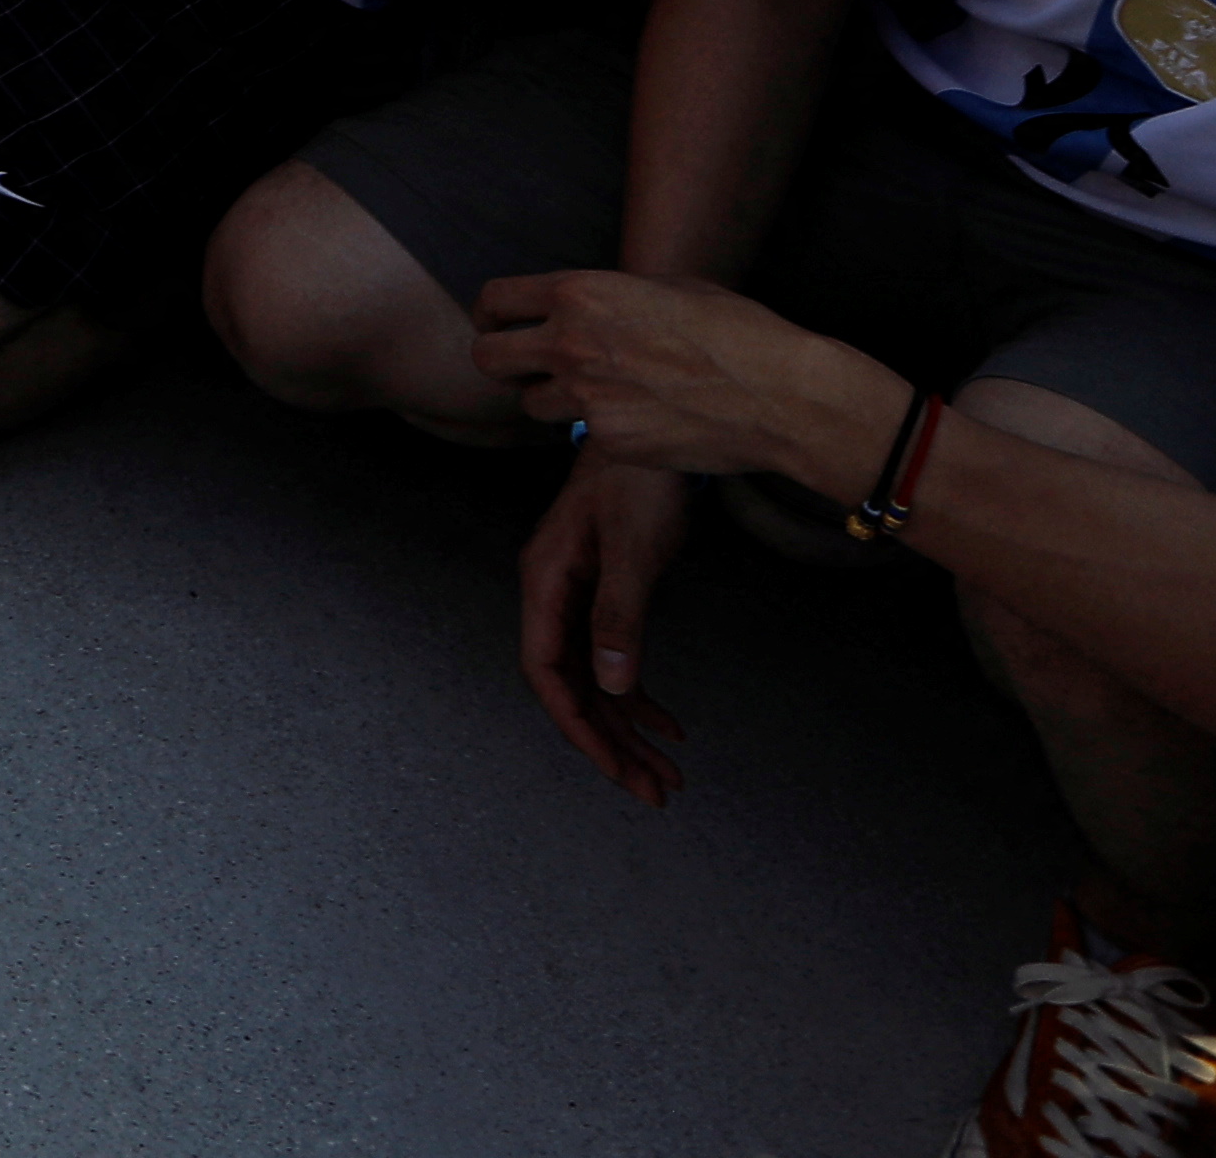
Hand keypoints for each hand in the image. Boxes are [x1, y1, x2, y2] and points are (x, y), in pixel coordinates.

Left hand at [466, 266, 906, 502]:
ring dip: (555, 399)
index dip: (492, 315)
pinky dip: (600, 429)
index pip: (495, 300)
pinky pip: (582, 434)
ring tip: (602, 392)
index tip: (500, 325)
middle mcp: (570, 344)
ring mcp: (585, 398)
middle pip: (488, 358)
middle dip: (505, 361)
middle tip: (529, 367)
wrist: (779, 395)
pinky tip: (641, 417)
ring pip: (533, 403)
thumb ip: (608, 295)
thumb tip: (581, 304)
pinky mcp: (607, 442)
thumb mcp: (666, 287)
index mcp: (580, 293)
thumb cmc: (736, 332)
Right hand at [517, 457, 702, 808]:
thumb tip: (613, 685)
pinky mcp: (605, 591)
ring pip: (595, 680)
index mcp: (546, 581)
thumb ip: (619, 614)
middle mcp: (555, 593)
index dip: (578, 726)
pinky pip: (613, 659)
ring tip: (668, 773)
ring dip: (628, 729)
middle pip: (573, 687)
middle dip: (611, 743)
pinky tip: (669, 723)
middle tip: (656, 791)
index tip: (617, 769)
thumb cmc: (641, 476)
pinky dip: (640, 696)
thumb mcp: (634, 546)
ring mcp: (579, 594)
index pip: (547, 672)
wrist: (659, 425)